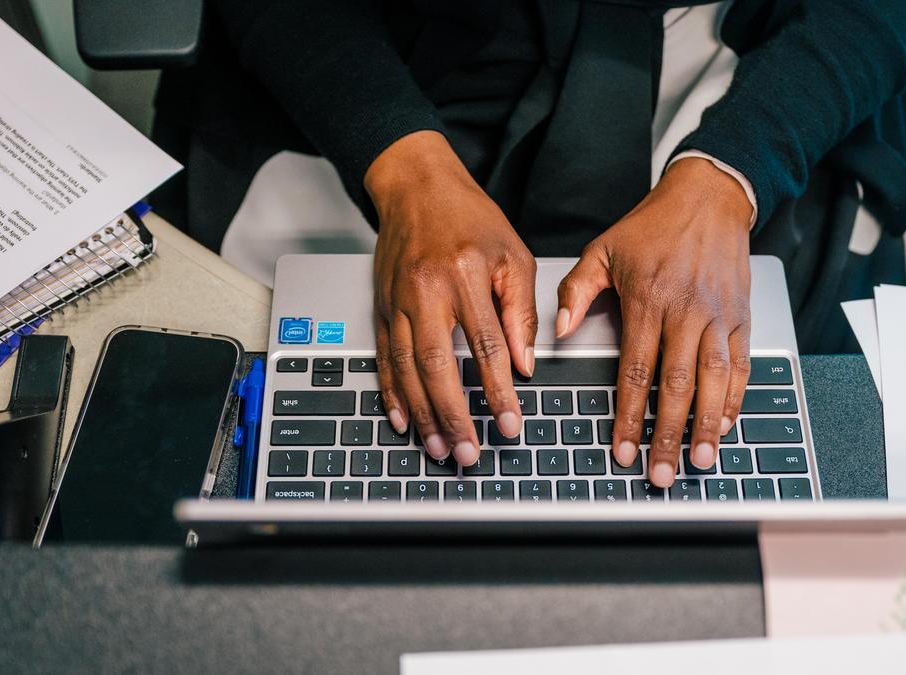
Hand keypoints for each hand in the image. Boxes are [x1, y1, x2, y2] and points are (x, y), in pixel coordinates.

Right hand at [366, 131, 536, 464]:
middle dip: (453, 415)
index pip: (486, 346)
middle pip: (437, 365)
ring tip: (439, 447)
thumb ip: (520, 310)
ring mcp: (397, 300)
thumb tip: (525, 364)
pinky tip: (403, 419)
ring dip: (422, 413)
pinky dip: (392, 393)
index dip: (498, 391)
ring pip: (405, 368)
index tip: (509, 423)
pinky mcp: (380, 306)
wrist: (417, 186)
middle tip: (467, 452)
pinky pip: (383, 358)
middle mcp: (426, 290)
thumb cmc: (470, 218)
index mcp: (465, 275)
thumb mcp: (513, 255)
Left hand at [556, 157, 753, 487]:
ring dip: (708, 426)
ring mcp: (718, 316)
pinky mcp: (741, 316)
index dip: (630, 416)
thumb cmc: (653, 225)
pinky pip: (740, 365)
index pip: (636, 371)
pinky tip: (726, 425)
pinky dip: (735, 398)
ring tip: (701, 461)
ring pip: (713, 381)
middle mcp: (686, 312)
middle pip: (676, 386)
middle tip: (659, 473)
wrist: (709, 196)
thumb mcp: (603, 249)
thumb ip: (577, 291)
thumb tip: (559, 332)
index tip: (623, 448)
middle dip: (667, 435)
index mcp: (648, 300)